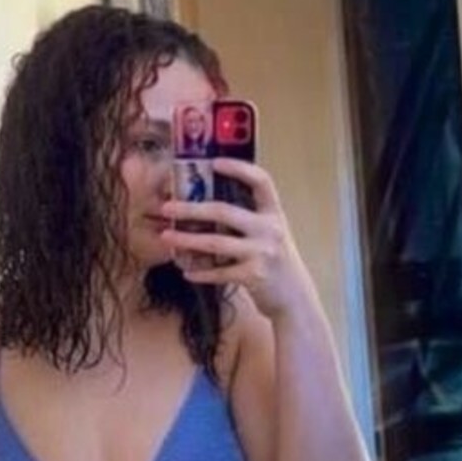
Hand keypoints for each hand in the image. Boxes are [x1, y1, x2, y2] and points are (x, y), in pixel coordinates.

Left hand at [160, 159, 309, 320]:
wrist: (295, 298)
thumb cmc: (277, 262)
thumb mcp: (271, 234)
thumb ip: (250, 219)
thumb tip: (211, 204)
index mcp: (274, 214)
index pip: (261, 181)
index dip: (239, 168)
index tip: (215, 162)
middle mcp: (270, 230)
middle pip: (224, 211)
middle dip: (191, 208)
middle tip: (167, 207)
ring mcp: (262, 253)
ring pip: (216, 242)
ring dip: (187, 240)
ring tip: (166, 236)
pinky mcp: (254, 276)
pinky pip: (219, 272)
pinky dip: (201, 272)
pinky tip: (187, 271)